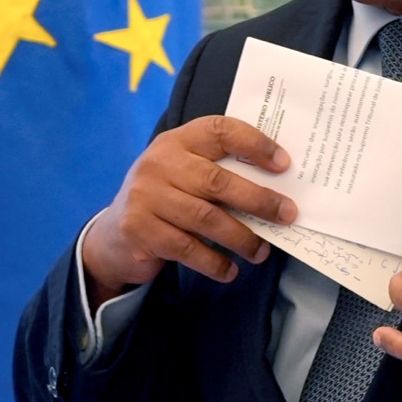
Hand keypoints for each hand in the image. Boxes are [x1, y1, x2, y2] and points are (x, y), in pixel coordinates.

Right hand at [82, 115, 298, 303]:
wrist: (114, 236)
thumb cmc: (165, 200)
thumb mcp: (185, 175)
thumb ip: (218, 174)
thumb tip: (277, 191)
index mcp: (177, 142)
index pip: (220, 131)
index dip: (254, 144)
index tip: (284, 165)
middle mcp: (159, 163)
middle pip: (218, 181)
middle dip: (259, 200)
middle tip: (288, 215)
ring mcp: (146, 196)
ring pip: (206, 219)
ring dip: (242, 238)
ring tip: (261, 252)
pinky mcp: (139, 229)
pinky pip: (187, 248)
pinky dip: (214, 262)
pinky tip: (230, 271)